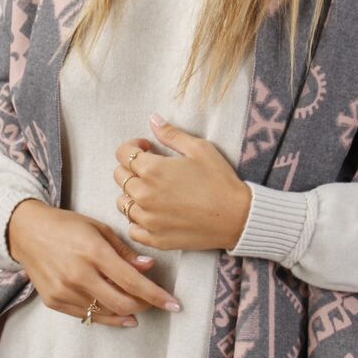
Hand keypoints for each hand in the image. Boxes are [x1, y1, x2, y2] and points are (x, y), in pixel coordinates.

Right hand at [7, 200, 182, 326]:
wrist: (26, 232)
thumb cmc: (67, 226)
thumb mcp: (99, 229)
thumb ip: (124, 252)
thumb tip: (149, 268)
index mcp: (93, 252)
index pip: (133, 282)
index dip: (157, 296)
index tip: (175, 305)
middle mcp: (78, 274)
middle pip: (123, 303)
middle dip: (145, 306)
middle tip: (154, 302)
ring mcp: (64, 291)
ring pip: (106, 313)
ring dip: (127, 312)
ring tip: (137, 306)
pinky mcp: (54, 301)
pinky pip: (88, 316)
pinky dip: (107, 316)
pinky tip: (118, 313)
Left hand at [112, 112, 251, 251]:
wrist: (237, 217)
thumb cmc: (220, 180)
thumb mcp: (199, 149)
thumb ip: (171, 134)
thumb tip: (153, 119)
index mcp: (152, 170)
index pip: (122, 153)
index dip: (133, 147)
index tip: (147, 149)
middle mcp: (144, 195)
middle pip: (119, 176)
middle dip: (132, 168)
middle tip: (152, 169)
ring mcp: (147, 219)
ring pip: (122, 203)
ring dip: (132, 194)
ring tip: (152, 191)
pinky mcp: (154, 238)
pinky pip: (132, 228)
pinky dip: (138, 220)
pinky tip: (153, 213)